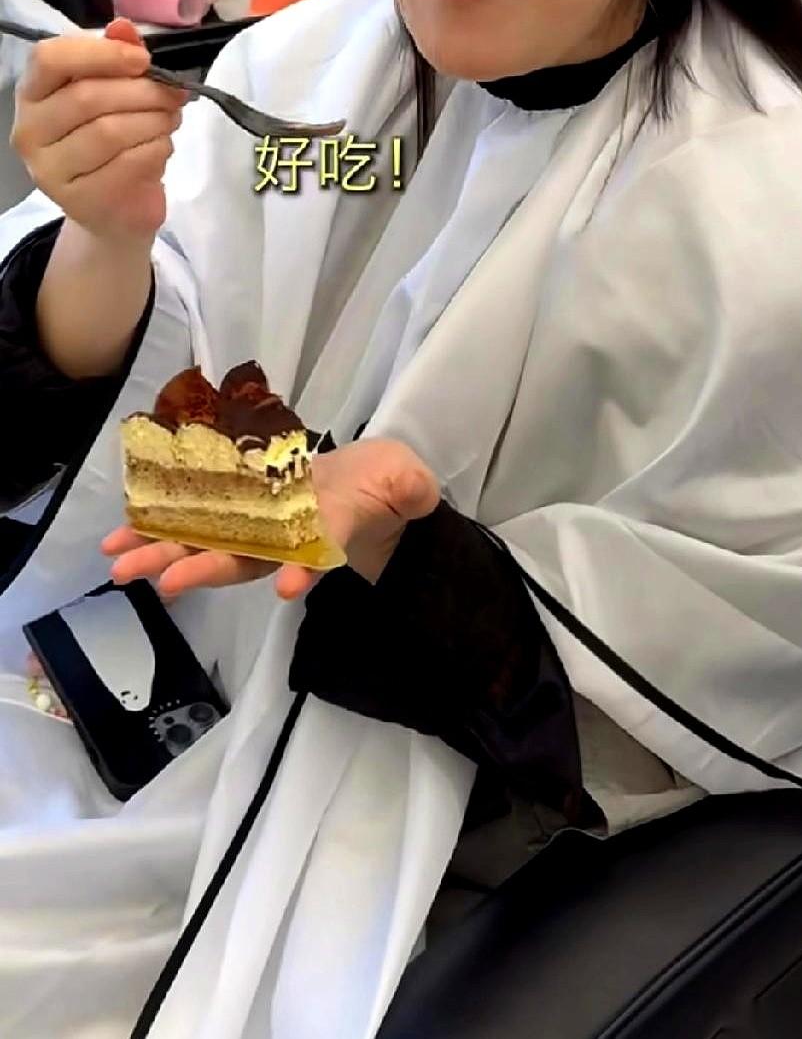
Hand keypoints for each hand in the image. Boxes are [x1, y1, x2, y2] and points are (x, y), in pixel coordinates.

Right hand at [11, 18, 188, 239]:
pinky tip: (161, 147)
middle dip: (143, 91)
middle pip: (88, 96)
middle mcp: (30, 132)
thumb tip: (122, 27)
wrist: (115, 207)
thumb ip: (117, 56)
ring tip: (169, 120)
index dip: (101, 54)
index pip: (50, 58)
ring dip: (154, 120)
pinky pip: (128, 163)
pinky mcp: (80, 201)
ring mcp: (50, 171)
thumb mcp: (115, 92)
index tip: (142, 60)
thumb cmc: (113, 141)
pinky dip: (157, 149)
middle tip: (173, 95)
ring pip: (110, 131)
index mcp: (32, 93)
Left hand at [102, 436, 441, 599]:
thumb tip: (417, 493)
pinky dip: (166, 515)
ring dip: (162, 549)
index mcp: (326, 534)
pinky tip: (130, 518)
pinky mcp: (242, 497)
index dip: (302, 566)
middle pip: (238, 558)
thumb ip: (409, 489)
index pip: (312, 552)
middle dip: (197, 569)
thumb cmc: (388, 487)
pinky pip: (199, 508)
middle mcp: (283, 538)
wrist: (368, 483)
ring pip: (206, 539)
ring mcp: (258, 521)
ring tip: (118, 557)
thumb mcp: (407, 485)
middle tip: (157, 582)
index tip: (289, 585)